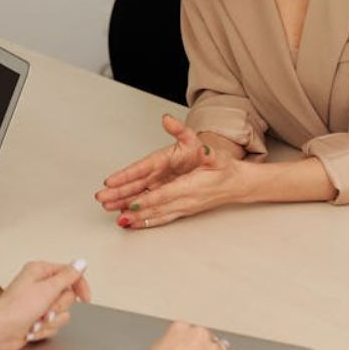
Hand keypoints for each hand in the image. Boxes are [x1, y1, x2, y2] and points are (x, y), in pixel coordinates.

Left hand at [0, 259, 91, 349]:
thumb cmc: (14, 309)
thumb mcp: (47, 289)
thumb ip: (67, 276)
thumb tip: (80, 263)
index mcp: (40, 271)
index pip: (70, 274)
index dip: (80, 286)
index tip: (85, 298)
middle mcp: (39, 286)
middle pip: (68, 296)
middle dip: (58, 307)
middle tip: (46, 310)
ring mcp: (38, 304)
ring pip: (62, 313)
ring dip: (50, 321)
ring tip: (36, 321)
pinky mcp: (37, 319)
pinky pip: (54, 325)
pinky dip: (44, 330)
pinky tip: (32, 329)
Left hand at [96, 115, 247, 228]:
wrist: (238, 184)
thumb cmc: (224, 168)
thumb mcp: (210, 149)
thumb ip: (191, 138)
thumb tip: (175, 125)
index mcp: (191, 185)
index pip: (165, 193)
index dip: (148, 199)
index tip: (131, 202)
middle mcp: (185, 199)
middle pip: (155, 205)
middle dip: (131, 207)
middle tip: (110, 207)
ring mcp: (184, 207)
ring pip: (156, 214)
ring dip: (136, 217)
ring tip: (117, 218)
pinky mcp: (183, 210)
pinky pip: (161, 218)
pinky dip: (146, 222)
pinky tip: (132, 224)